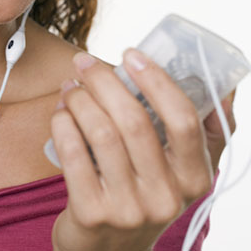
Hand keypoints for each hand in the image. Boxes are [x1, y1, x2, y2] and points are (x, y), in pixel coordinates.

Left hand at [50, 49, 232, 250]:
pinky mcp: (91, 214)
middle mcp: (165, 196)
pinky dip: (62, 123)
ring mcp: (128, 209)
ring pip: (101, 133)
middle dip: (104, 80)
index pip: (183, 119)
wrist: (111, 250)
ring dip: (79, 99)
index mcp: (195, 177)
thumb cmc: (147, 192)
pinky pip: (72, 153)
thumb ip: (207, 131)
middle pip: (134, 121)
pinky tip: (60, 112)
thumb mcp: (185, 169)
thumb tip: (225, 87)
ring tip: (71, 87)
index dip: (156, 80)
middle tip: (85, 62)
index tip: (131, 54)